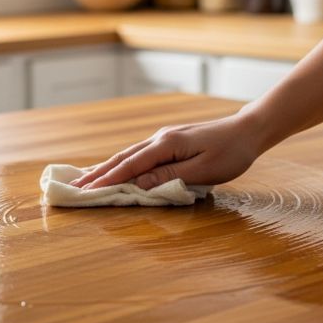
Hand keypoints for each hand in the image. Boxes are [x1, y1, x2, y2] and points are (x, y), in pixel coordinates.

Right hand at [70, 112, 263, 189]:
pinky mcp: (168, 142)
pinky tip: (112, 168)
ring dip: (105, 169)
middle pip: (122, 159)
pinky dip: (121, 164)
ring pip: (127, 156)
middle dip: (96, 175)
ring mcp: (162, 139)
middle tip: (73, 188)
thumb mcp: (203, 170)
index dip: (107, 180)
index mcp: (166, 145)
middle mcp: (159, 139)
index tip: (86, 192)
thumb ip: (170, 177)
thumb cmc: (231, 153)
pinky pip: (138, 155)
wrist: (248, 130)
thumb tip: (139, 184)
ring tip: (84, 180)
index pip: (130, 166)